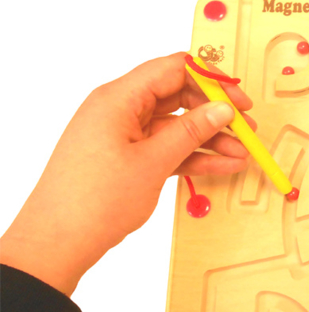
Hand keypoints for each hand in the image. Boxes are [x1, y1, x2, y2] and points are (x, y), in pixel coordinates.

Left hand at [0, 52, 254, 295]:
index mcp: (119, 99)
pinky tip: (223, 165)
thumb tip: (223, 108)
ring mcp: (125, 135)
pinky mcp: (129, 159)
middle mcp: (121, 110)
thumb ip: (190, 132)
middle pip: (177, 97)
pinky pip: (168, 148)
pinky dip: (194, 156)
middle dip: (215, 112)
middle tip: (247, 130)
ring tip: (242, 154)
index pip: (173, 70)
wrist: (59, 241)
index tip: (239, 101)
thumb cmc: (95, 199)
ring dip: (210, 139)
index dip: (211, 81)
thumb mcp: (152, 162)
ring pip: (176, 126)